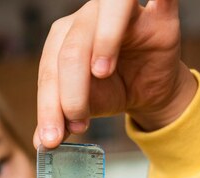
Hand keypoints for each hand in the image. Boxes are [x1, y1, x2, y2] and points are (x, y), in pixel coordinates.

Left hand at [34, 0, 197, 147]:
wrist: (147, 90)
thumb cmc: (110, 91)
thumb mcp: (83, 109)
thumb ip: (61, 121)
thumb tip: (41, 143)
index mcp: (62, 40)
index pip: (49, 69)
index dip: (48, 106)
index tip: (52, 138)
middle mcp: (87, 19)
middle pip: (72, 46)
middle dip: (71, 91)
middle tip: (78, 121)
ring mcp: (122, 12)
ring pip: (107, 11)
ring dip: (103, 41)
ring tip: (102, 73)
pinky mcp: (159, 14)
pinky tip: (153, 11)